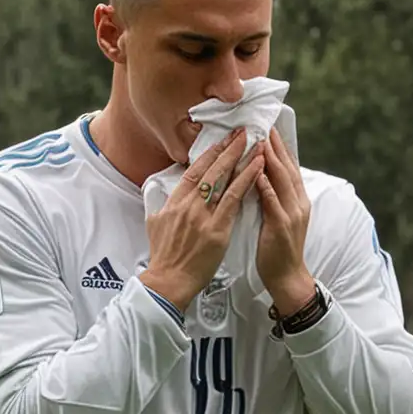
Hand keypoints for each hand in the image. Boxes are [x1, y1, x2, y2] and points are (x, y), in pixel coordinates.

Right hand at [142, 129, 263, 311]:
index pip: (194, 170)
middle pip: (211, 169)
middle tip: (242, 132)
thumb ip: (160, 204)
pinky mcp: (217, 230)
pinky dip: (247, 180)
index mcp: (175, 201)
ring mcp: (203, 216)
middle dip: (228, 148)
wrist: (168, 281)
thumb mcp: (154, 223)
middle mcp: (189, 204)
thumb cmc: (164, 257)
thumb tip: (161, 192)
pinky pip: (234, 199)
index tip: (222, 140)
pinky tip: (257, 167)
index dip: (209, 153)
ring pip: (224, 180)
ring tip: (255, 143)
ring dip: (241, 158)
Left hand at [253, 128, 315, 314]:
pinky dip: (266, 186)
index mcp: (296, 200)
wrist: (288, 278)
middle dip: (276, 145)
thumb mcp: (277, 217)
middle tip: (264, 123)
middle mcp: (298, 203)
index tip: (269, 127)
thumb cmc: (278, 250)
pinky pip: (274, 202)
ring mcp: (292, 214)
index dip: (280, 146)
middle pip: (287, 167)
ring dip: (271, 159)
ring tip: (261, 139)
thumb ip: (272, 196)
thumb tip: (259, 175)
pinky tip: (258, 173)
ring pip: (282, 180)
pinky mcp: (282, 226)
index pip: (289, 167)